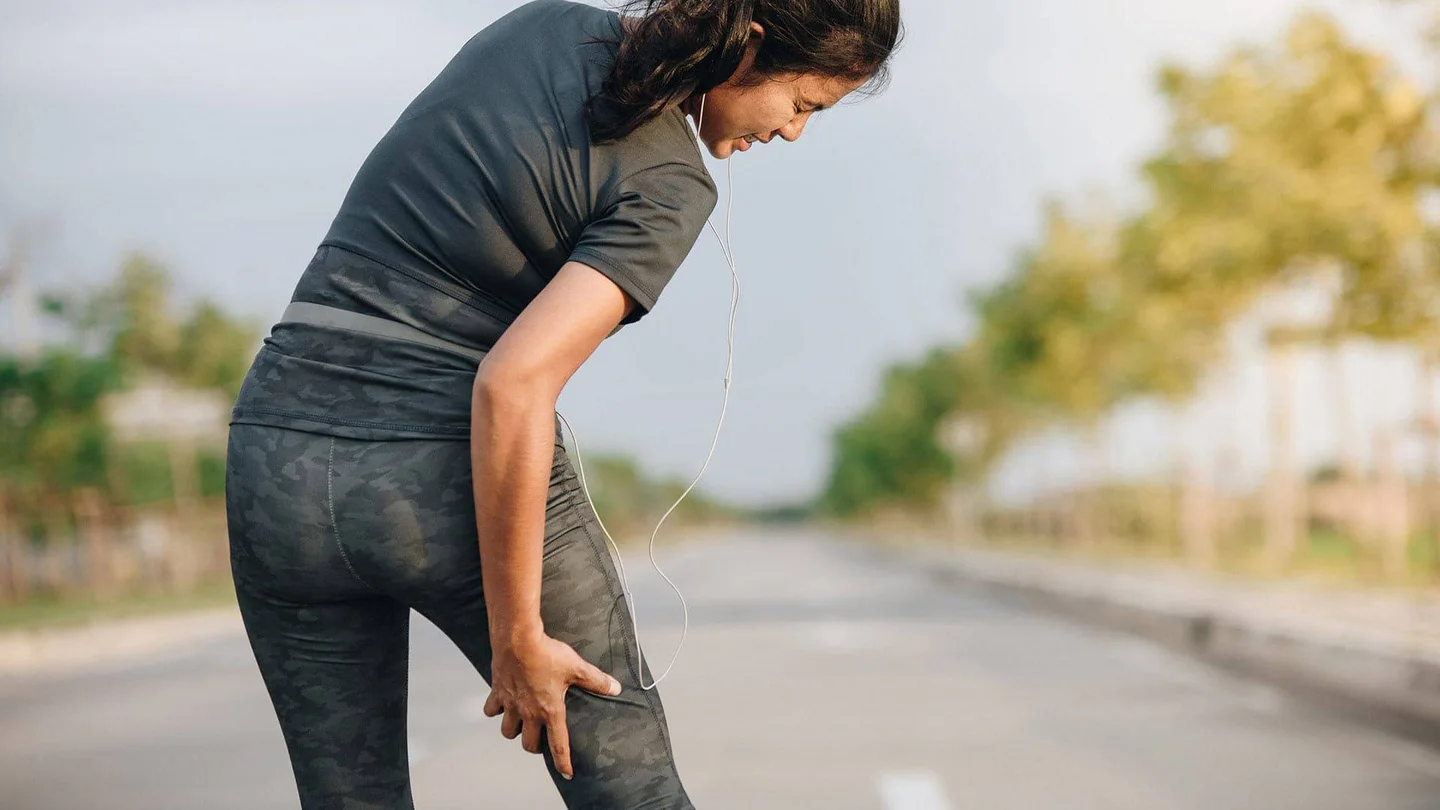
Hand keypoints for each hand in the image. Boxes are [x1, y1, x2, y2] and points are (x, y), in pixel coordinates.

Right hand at [484, 630, 621, 779]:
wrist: (518, 640)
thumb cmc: (547, 653)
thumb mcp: (576, 667)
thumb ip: (596, 681)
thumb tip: (615, 688)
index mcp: (550, 711)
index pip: (558, 745)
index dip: (563, 762)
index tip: (567, 774)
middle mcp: (528, 713)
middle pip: (529, 744)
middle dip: (536, 747)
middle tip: (542, 740)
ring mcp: (511, 705)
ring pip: (508, 732)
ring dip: (515, 731)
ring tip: (523, 724)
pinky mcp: (498, 693)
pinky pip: (491, 710)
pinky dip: (496, 711)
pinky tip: (504, 704)